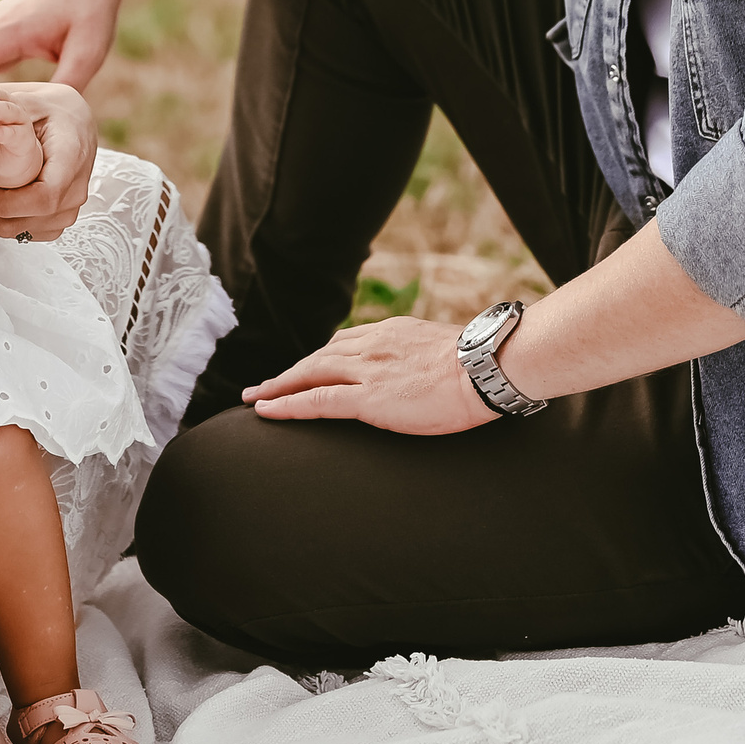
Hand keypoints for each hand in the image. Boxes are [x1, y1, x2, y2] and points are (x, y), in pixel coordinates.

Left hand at [0, 81, 97, 241]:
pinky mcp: (52, 223)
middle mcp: (72, 194)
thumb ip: (6, 105)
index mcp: (71, 162)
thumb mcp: (36, 100)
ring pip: (13, 233)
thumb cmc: (57, 111)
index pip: (43, 198)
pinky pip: (17, 233)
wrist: (78, 125)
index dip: (6, 201)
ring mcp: (64, 213)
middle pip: (21, 224)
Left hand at [242, 316, 496, 434]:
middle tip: (264, 386)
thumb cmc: (479, 364)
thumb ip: (422, 355)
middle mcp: (371, 345)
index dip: (319, 358)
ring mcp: (367, 370)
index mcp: (390, 333)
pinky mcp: (368, 397)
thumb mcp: (442, 348)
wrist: (487, 367)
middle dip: (288, 372)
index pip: (344, 344)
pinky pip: (316, 400)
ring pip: (309, 374)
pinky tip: (267, 410)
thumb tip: (426, 367)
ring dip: (279, 386)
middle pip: (318, 357)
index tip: (303, 368)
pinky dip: (288, 404)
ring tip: (257, 398)